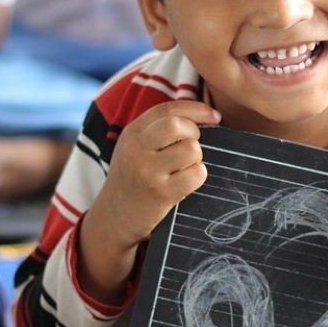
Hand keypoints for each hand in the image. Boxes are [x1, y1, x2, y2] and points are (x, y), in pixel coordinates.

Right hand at [78, 101, 220, 303]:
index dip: (197, 109)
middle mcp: (136, 149)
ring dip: (196, 158)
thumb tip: (204, 114)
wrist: (113, 218)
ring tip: (185, 168)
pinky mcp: (161, 193)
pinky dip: (198, 176)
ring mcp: (147, 171)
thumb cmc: (133, 178)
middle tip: (192, 146)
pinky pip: (196, 174)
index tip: (215, 116)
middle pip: (177, 124)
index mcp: (132, 133)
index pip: (168, 109)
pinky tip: (185, 183)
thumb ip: (158, 129)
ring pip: (191, 149)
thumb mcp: (135, 147)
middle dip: (194, 132)